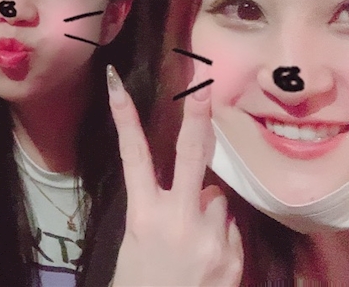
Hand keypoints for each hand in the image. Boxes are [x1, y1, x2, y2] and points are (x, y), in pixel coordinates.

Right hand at [108, 65, 242, 286]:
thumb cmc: (141, 281)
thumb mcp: (137, 242)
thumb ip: (164, 209)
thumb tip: (200, 188)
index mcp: (143, 215)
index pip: (133, 155)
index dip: (124, 116)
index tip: (116, 82)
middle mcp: (177, 220)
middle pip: (189, 157)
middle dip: (197, 119)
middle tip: (203, 90)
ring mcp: (208, 237)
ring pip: (215, 197)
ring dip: (208, 208)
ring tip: (192, 241)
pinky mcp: (232, 255)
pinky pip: (230, 226)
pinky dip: (220, 234)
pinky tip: (205, 258)